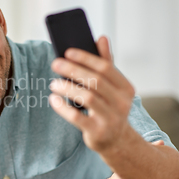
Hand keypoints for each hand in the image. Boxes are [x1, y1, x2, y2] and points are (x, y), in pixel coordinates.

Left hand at [49, 36, 135, 151]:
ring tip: (53, 83)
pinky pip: (77, 117)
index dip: (85, 58)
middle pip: (95, 81)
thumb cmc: (109, 107)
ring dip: (67, 88)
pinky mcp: (97, 132)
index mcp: (126, 88)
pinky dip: (62, 107)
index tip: (67, 52)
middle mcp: (122, 103)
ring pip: (87, 98)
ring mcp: (111, 119)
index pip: (105, 68)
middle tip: (55, 64)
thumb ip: (106, 63)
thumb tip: (102, 37)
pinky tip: (53, 99)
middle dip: (73, 70)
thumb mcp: (112, 87)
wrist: (116, 140)